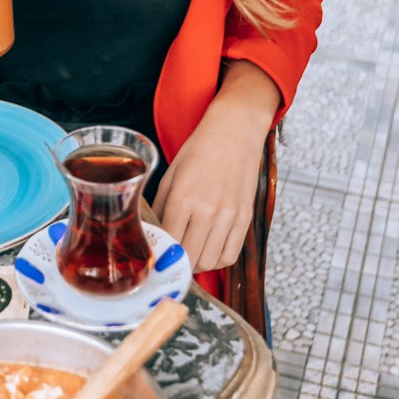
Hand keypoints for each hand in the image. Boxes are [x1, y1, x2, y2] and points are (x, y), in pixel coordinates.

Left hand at [152, 90, 271, 274]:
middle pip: (190, 257)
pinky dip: (217, 260)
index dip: (161, 253)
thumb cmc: (198, 152)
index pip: (169, 242)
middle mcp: (208, 210)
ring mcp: (229, 216)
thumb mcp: (170, 175)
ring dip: (197, 264)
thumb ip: (161, 207)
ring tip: (189, 255)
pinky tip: (208, 251)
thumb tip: (153, 235)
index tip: (156, 256)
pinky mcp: (245, 219)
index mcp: (183, 198)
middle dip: (177, 262)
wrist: (234, 134)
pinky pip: (231, 255)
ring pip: (210, 261)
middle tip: (171, 258)